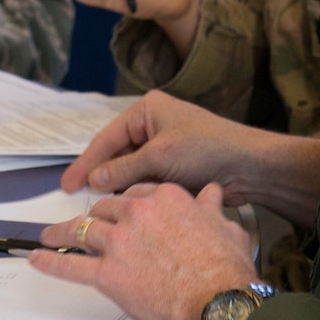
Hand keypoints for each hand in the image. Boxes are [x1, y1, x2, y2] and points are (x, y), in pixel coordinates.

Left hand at [30, 182, 257, 319]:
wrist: (220, 302)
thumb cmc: (227, 269)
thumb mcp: (226, 227)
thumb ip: (211, 208)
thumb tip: (211, 193)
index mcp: (166, 198)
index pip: (136, 192)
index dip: (126, 203)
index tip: (120, 209)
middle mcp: (138, 213)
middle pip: (105, 208)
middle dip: (93, 217)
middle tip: (85, 225)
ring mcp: (119, 242)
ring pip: (82, 230)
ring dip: (61, 234)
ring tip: (49, 237)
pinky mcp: (108, 273)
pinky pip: (71, 265)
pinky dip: (51, 262)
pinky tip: (38, 258)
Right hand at [61, 91, 319, 226]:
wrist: (251, 167)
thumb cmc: (205, 149)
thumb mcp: (159, 157)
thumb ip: (123, 169)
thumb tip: (94, 181)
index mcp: (147, 110)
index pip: (107, 138)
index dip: (86, 163)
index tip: (67, 185)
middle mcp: (153, 125)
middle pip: (117, 154)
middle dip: (101, 176)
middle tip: (77, 199)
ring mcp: (165, 147)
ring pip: (132, 170)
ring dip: (120, 187)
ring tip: (100, 208)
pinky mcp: (176, 167)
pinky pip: (148, 179)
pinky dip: (138, 193)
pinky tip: (126, 209)